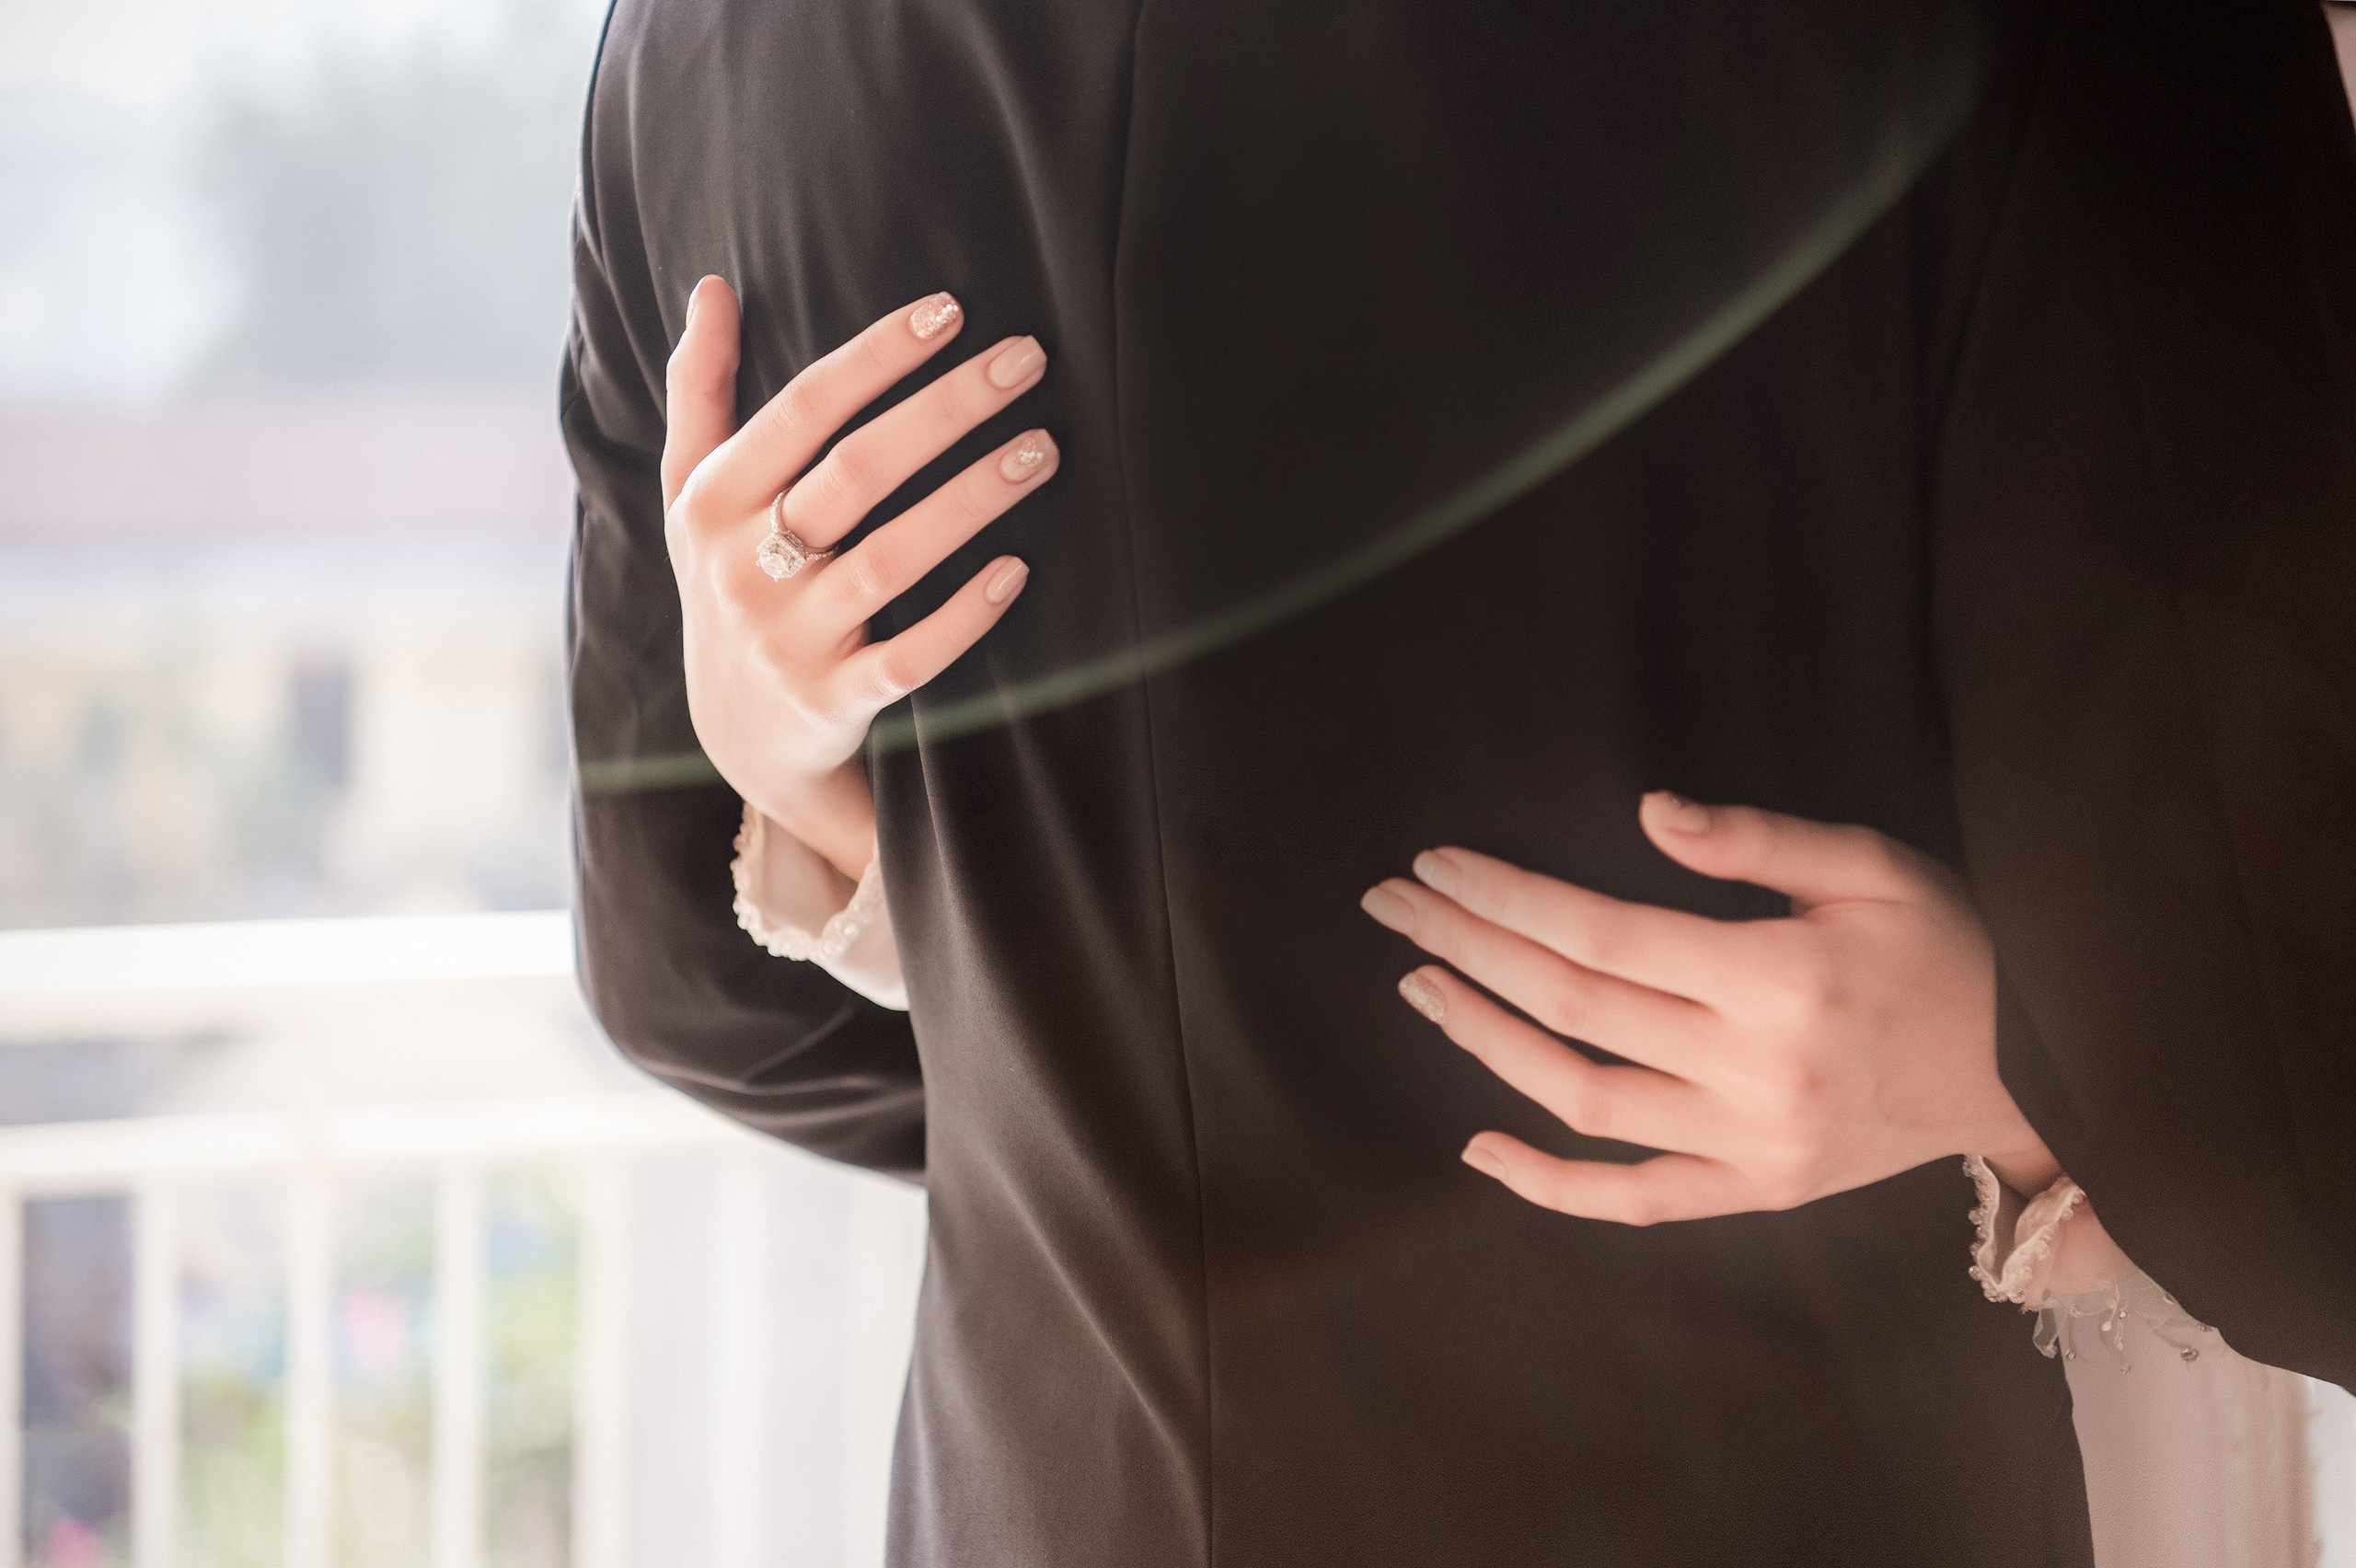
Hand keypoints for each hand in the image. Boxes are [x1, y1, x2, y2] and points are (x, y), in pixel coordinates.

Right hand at [661, 277, 1058, 878]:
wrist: (738, 736)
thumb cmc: (729, 585)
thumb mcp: (691, 495)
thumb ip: (701, 392)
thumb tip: (713, 287)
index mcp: (711, 502)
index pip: (802, 410)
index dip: (877, 356)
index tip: (951, 311)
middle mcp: (742, 568)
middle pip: (856, 472)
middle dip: (947, 409)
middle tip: (1027, 361)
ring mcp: (789, 641)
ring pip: (892, 559)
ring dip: (974, 498)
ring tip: (1043, 448)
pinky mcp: (835, 702)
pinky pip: (909, 657)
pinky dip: (963, 614)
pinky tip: (1017, 569)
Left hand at [1361, 793, 2058, 1223]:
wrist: (2032, 1068)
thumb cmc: (1947, 947)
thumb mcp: (1872, 865)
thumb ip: (1757, 839)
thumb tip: (1648, 811)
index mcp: (1779, 977)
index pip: (1600, 932)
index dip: (1505, 899)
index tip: (1437, 867)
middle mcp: (1756, 1069)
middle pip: (1572, 1005)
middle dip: (1469, 949)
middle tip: (1393, 908)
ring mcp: (1752, 1143)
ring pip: (1583, 1099)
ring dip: (1487, 1043)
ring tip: (1423, 988)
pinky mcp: (1757, 1191)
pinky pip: (1635, 1198)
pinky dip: (1551, 1183)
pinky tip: (1479, 1145)